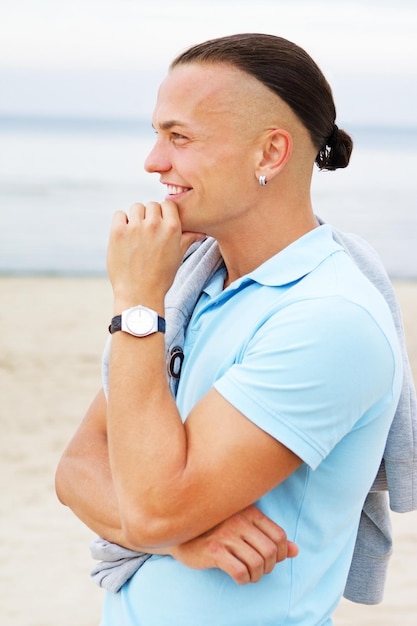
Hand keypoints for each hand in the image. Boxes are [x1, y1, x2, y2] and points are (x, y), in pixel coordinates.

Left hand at [107, 201, 203, 307]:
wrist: (139, 294)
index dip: (164, 213)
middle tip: (147, 234)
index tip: (160, 224)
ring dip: (136, 218)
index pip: (168, 204)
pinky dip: (122, 222)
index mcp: (172, 228)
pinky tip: (125, 236)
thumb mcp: (178, 257)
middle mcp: (154, 224)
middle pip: (151, 205)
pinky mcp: (118, 232)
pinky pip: (119, 215)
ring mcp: (135, 227)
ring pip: (136, 208)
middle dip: (150, 216)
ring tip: (136, 235)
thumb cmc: (160, 278)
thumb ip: (187, 239)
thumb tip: (200, 232)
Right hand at [170, 505, 297, 584]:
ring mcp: (226, 535)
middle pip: (269, 552)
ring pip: (256, 563)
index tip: (272, 560)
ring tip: (249, 575)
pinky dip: (243, 579)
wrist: (183, 532)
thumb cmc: (217, 530)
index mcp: (249, 511)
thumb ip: (270, 537)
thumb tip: (296, 551)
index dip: (281, 553)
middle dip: (268, 567)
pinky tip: (238, 577)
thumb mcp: (246, 528)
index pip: (279, 535)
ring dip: (256, 576)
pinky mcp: (213, 550)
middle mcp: (239, 520)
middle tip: (259, 570)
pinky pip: (239, 572)